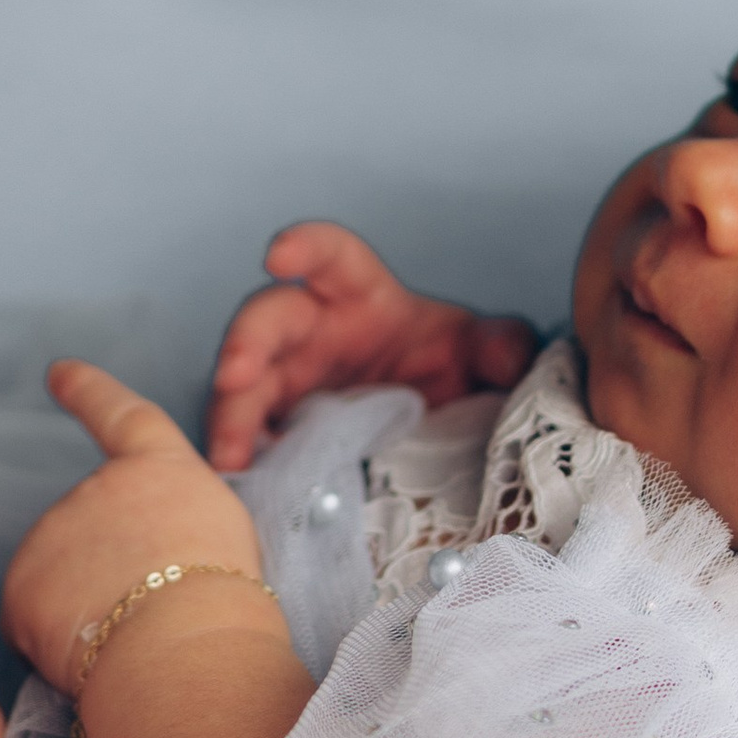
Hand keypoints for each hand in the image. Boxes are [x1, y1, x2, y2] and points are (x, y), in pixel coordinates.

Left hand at [4, 361, 270, 691]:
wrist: (184, 648)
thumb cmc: (221, 602)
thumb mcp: (219, 532)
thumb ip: (173, 519)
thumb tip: (147, 550)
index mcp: (156, 468)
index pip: (119, 414)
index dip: (89, 391)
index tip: (60, 372)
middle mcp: (95, 487)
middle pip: (90, 530)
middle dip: (107, 571)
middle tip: (151, 613)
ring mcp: (51, 533)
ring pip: (59, 582)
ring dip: (82, 611)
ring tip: (131, 638)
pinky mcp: (20, 587)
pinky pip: (30, 625)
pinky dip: (51, 646)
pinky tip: (89, 658)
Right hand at [205, 223, 537, 470]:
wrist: (431, 419)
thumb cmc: (441, 363)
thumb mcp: (478, 351)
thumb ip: (500, 345)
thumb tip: (509, 356)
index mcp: (358, 295)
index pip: (330, 257)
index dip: (304, 248)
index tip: (278, 255)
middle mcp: (312, 332)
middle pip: (268, 322)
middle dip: (247, 342)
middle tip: (235, 374)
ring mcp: (288, 384)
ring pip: (245, 388)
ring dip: (232, 417)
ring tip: (229, 457)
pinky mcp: (278, 431)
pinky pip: (250, 442)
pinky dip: (242, 463)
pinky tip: (241, 490)